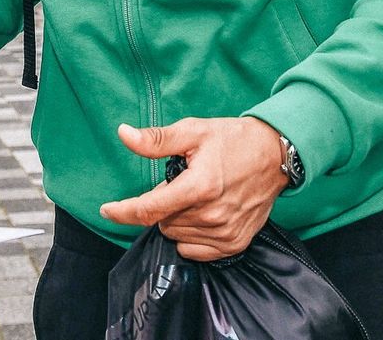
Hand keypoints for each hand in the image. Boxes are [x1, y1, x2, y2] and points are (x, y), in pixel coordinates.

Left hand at [99, 117, 287, 260]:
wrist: (276, 155)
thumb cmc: (234, 141)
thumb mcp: (194, 132)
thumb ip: (156, 139)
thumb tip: (124, 134)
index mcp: (199, 186)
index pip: (149, 209)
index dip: (123, 212)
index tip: (106, 210)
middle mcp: (212, 215)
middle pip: (163, 222)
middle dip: (163, 204)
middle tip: (182, 183)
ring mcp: (224, 232)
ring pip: (177, 236)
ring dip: (177, 219)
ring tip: (197, 196)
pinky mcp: (234, 243)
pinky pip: (194, 251)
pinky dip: (190, 236)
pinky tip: (202, 215)